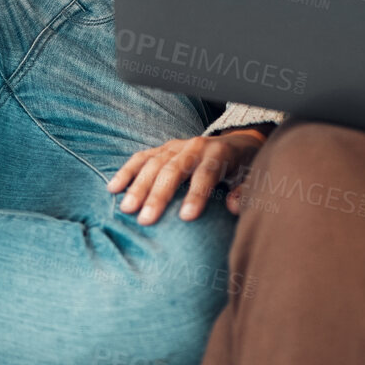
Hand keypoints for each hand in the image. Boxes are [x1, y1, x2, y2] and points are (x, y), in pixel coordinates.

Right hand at [106, 129, 270, 223]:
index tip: (186, 218)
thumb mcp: (251, 178)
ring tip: (126, 209)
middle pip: (174, 169)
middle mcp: (195, 146)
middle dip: (159, 195)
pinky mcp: (163, 148)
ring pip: (154, 163)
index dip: (197, 194)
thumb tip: (235, 207)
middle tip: (146, 220)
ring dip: (138, 186)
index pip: (207, 174)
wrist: (235, 144)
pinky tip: (113, 188)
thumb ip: (245, 192)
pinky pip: (141, 157)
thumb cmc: (242, 168)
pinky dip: (127, 171)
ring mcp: (176, 146)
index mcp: (219, 154)